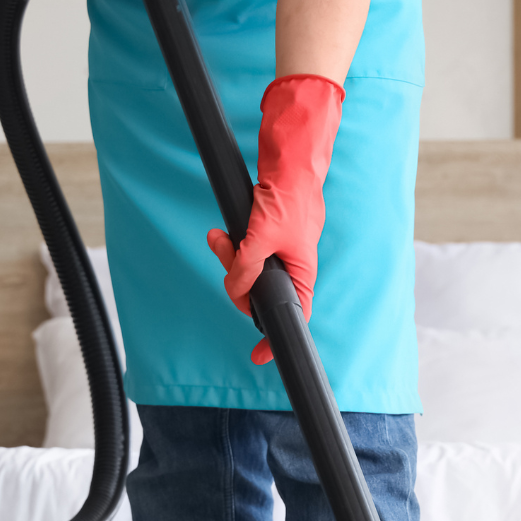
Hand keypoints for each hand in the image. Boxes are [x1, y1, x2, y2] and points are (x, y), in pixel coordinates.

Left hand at [207, 74, 344, 364]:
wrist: (289, 164)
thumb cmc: (289, 200)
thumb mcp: (261, 238)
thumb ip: (245, 267)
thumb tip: (234, 288)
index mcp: (301, 275)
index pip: (291, 317)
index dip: (273, 338)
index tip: (258, 356)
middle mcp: (290, 269)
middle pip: (256, 293)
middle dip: (234, 279)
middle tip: (225, 253)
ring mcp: (276, 254)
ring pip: (244, 271)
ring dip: (227, 256)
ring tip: (218, 237)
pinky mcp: (263, 239)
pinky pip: (241, 252)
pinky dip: (229, 245)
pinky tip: (220, 234)